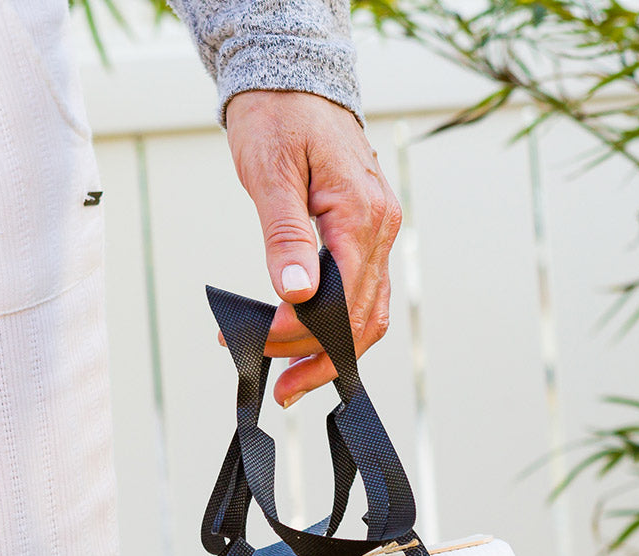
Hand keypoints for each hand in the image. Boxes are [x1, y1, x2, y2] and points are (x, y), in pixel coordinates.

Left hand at [225, 90, 400, 406]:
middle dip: (320, 360)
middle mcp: (381, 229)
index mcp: (360, 215)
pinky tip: (312, 344)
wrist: (296, 82)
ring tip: (294, 380)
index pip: (339, 298)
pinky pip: (364, 295)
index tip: (256, 343)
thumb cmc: (279, 118)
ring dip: (334, 354)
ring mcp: (380, 233)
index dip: (299, 331)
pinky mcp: (369, 236)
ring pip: (370, 315)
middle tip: (282, 389)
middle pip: (363, 319)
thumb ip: (285, 236)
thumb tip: (296, 293)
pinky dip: (341, 328)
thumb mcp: (270, 172)